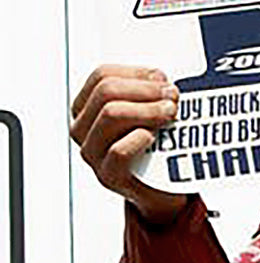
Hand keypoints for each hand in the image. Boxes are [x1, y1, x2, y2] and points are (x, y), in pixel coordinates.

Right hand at [70, 64, 188, 224]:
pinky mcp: (108, 176)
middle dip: (146, 90)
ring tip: (171, 112)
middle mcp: (83, 129)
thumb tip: (162, 79)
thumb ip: (150, 93)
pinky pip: (119, 150)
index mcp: (87, 107)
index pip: (102, 75)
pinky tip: (154, 136)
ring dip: (147, 109)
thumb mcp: (149, 113)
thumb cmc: (155, 146)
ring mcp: (92, 153)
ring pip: (111, 114)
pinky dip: (140, 138)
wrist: (161, 189)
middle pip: (107, 92)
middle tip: (173, 96)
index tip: (163, 79)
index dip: (136, 73)